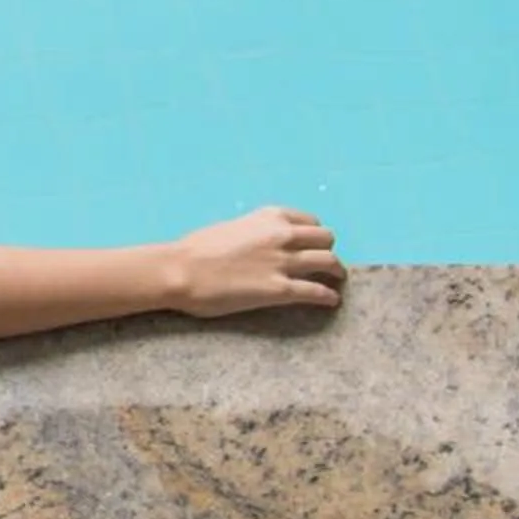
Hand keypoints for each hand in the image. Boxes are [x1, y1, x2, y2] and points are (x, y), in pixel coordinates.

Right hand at [173, 207, 346, 316]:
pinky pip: (317, 292)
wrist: (181, 270)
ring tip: (337, 280)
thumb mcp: (230, 227)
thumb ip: (253, 232)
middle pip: (325, 240)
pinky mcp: (281, 290)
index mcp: (268, 217)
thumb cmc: (195, 249)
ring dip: (337, 272)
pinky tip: (331, 301)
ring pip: (329, 262)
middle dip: (328, 250)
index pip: (309, 221)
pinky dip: (328, 297)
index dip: (314, 235)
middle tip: (325, 263)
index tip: (313, 244)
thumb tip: (259, 243)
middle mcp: (282, 235)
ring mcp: (284, 263)